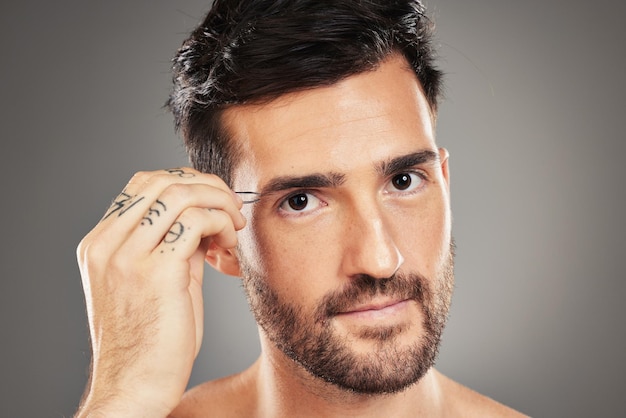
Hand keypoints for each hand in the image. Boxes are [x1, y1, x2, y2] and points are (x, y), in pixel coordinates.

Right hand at [75, 168, 245, 416]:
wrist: (135, 387)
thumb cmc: (151, 341)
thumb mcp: (155, 283)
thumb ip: (173, 247)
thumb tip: (205, 220)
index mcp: (100, 244)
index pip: (143, 184)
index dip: (186, 182)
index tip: (214, 200)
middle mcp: (107, 244)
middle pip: (160, 180)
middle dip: (206, 185)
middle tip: (232, 206)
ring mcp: (126, 256)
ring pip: (179, 194)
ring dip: (217, 202)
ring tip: (235, 225)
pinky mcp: (154, 272)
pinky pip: (196, 222)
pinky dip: (221, 223)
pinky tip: (230, 244)